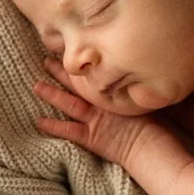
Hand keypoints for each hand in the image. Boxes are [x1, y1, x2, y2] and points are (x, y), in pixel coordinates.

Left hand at [34, 58, 158, 165]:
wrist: (153, 148)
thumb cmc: (158, 127)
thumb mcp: (149, 100)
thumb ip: (140, 87)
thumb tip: (141, 70)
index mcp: (116, 92)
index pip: (95, 73)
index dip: (83, 61)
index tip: (72, 47)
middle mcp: (103, 104)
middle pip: (78, 83)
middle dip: (62, 70)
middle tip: (47, 57)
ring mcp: (95, 120)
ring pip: (68, 103)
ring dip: (51, 94)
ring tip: (35, 85)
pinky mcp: (91, 137)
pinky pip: (68, 131)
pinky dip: (53, 127)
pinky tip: (38, 122)